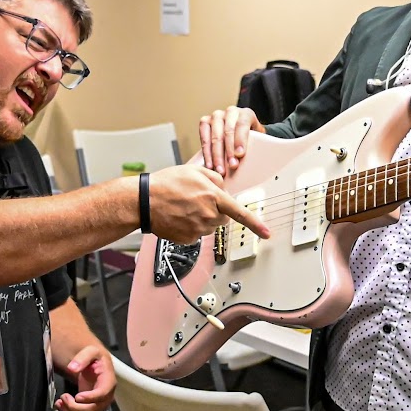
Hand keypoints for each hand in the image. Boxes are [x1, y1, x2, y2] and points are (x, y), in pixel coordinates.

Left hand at [55, 345, 114, 410]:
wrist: (96, 365)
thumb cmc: (95, 358)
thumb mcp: (91, 351)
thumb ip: (82, 357)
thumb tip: (72, 368)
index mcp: (108, 382)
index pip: (103, 394)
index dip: (90, 398)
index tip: (77, 397)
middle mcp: (106, 397)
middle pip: (92, 410)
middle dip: (74, 407)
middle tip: (63, 396)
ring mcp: (99, 406)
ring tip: (60, 402)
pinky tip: (62, 407)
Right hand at [146, 163, 269, 243]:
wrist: (144, 201)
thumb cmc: (166, 184)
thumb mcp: (195, 171)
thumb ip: (215, 178)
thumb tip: (223, 188)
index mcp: (213, 198)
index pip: (240, 213)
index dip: (256, 224)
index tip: (266, 233)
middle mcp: (208, 215)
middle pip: (223, 218)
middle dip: (216, 211)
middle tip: (197, 200)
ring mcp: (198, 229)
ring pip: (209, 226)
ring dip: (202, 218)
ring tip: (184, 207)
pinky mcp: (188, 239)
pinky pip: (196, 234)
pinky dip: (190, 227)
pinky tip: (179, 217)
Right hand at [200, 105, 264, 176]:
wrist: (239, 131)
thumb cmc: (250, 137)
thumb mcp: (257, 138)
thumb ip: (257, 145)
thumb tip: (255, 161)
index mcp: (245, 114)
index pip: (242, 125)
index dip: (240, 139)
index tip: (240, 154)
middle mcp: (230, 112)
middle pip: (227, 131)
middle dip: (229, 151)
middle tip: (231, 166)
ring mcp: (216, 116)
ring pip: (215, 136)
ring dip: (217, 155)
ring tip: (220, 170)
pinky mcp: (205, 122)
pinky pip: (204, 138)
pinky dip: (206, 153)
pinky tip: (210, 165)